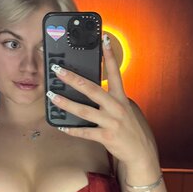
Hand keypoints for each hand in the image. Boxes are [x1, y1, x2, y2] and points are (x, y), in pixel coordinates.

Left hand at [47, 33, 153, 166]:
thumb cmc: (130, 129)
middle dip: (73, 78)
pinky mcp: (106, 136)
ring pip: (84, 110)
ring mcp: (111, 122)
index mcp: (121, 98)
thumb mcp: (125, 109)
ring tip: (52, 96)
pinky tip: (61, 126)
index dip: (109, 56)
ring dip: (66, 103)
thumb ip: (111, 99)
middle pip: (92, 89)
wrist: (140, 152)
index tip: (103, 40)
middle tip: (58, 70)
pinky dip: (71, 129)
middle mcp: (116, 107)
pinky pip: (85, 132)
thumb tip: (93, 90)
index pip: (114, 72)